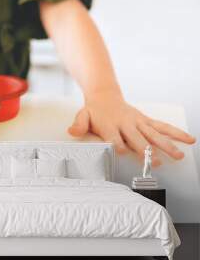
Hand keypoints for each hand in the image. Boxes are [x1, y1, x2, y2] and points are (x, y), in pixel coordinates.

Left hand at [68, 91, 195, 165]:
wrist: (104, 96)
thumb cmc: (94, 111)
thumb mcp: (82, 116)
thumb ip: (79, 125)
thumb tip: (71, 131)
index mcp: (109, 125)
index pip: (115, 138)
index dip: (119, 145)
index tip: (124, 152)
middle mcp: (126, 124)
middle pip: (137, 139)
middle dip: (146, 151)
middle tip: (156, 163)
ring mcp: (138, 122)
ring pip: (154, 134)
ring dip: (166, 145)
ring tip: (179, 156)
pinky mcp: (146, 121)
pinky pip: (162, 127)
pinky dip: (176, 133)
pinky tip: (189, 140)